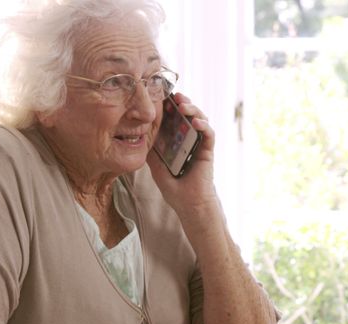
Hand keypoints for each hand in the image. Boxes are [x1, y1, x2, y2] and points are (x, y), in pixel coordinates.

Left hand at [146, 92, 218, 213]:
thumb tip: (138, 134)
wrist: (188, 203)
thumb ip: (151, 150)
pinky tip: (196, 122)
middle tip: (174, 96)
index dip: (169, 106)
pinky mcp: (208, 151)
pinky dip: (204, 126)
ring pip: (201, 119)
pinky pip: (209, 134)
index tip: (161, 97)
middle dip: (182, 102)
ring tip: (184, 105)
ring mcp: (200, 143)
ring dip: (194, 109)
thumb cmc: (173, 186)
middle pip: (188, 114)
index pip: (174, 117)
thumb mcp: (156, 165)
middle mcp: (190, 138)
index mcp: (177, 139)